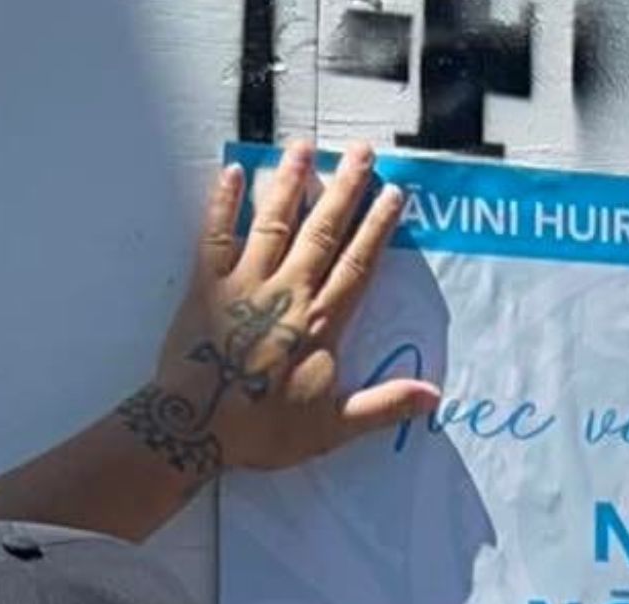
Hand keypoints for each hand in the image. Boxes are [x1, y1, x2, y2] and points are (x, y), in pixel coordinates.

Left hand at [129, 142, 440, 478]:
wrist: (195, 428)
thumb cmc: (263, 430)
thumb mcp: (332, 427)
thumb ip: (383, 405)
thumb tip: (433, 395)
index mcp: (321, 323)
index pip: (358, 264)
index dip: (378, 227)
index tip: (393, 194)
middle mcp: (288, 292)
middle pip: (322, 231)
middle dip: (345, 189)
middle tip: (361, 152)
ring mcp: (245, 284)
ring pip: (274, 222)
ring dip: (291, 183)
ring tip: (304, 147)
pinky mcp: (207, 286)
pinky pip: (217, 235)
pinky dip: (224, 203)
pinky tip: (233, 172)